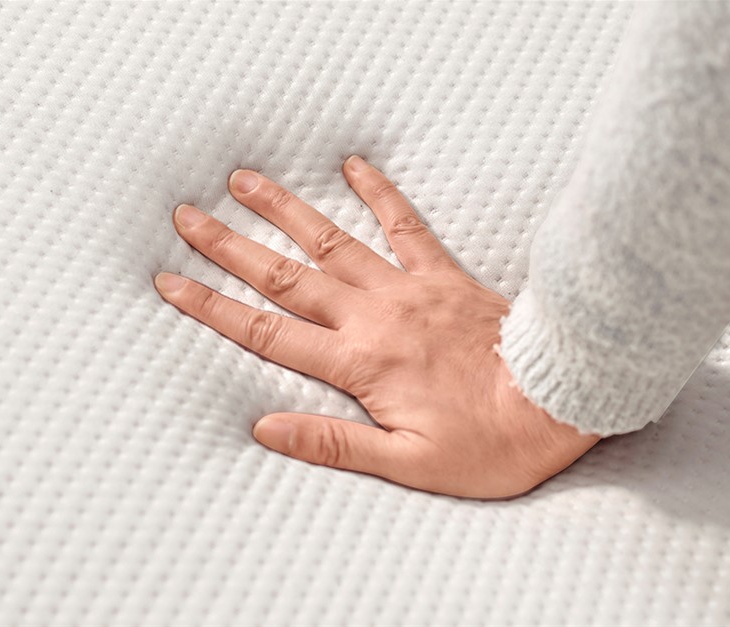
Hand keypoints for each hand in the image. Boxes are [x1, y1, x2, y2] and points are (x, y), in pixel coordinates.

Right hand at [154, 156, 599, 498]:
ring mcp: (409, 289)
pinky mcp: (444, 276)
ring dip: (285, 211)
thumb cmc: (489, 443)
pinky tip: (355, 166)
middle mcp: (374, 317)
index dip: (213, 308)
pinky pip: (406, 225)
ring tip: (244, 180)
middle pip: (286, 278)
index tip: (170, 280)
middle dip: (231, 247)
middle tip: (187, 215)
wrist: (559, 400)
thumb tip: (262, 427)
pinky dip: (379, 194)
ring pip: (333, 242)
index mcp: (359, 365)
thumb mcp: (408, 464)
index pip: (268, 333)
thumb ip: (333, 443)